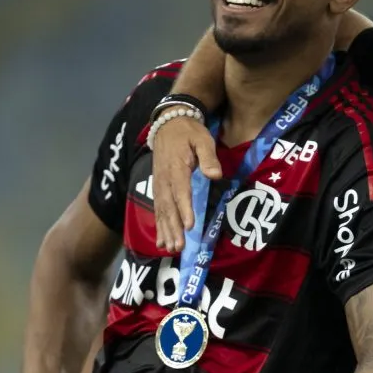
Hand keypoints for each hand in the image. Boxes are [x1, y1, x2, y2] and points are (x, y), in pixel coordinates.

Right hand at [151, 110, 221, 252]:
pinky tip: (162, 241)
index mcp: (176, 167)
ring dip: (165, 230)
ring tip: (171, 248)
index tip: (189, 225)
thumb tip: (215, 175)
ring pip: (161, 211)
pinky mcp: (157, 187)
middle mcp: (164, 179)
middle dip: (173, 227)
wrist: (168, 124)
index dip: (184, 208)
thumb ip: (208, 156)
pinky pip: (157, 209)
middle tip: (179, 246)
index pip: (181, 191)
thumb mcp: (203, 139)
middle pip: (168, 206)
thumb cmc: (189, 132)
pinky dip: (159, 226)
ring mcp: (159, 184)